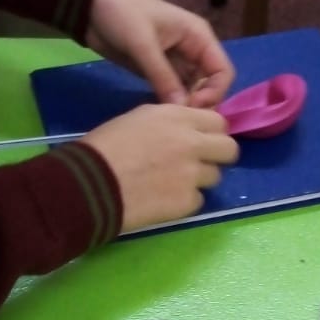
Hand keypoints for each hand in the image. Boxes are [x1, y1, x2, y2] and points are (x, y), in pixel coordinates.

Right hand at [83, 104, 238, 231]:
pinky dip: (184, 201)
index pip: (218, 122)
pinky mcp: (187, 202)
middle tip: (199, 163)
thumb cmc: (104, 146)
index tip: (200, 140)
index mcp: (178, 117)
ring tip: (172, 183)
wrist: (90, 184)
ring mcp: (192, 174)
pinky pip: (198, 200)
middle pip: (229, 149)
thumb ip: (169, 121)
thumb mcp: (138, 118)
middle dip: (217, 155)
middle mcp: (192, 142)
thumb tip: (186, 130)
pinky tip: (162, 199)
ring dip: (199, 179)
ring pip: (215, 176)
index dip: (210, 132)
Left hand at [85, 0, 234, 106]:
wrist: (91, 5)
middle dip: (200, 102)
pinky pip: (172, 91)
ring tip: (169, 119)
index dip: (214, 92)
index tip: (192, 107)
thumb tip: (182, 109)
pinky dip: (170, 102)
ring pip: (192, 90)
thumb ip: (163, 76)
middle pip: (210, 84)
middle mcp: (192, 50)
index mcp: (198, 36)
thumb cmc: (122, 14)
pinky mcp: (158, 71)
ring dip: (184, 104)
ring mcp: (175, 62)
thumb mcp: (143, 44)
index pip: (223, 71)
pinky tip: (160, 113)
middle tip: (179, 118)